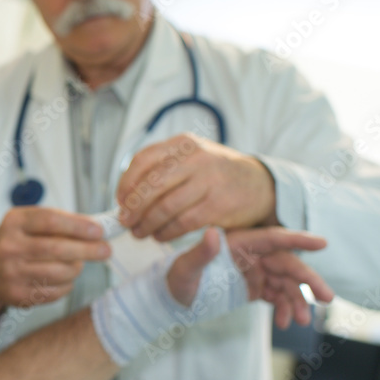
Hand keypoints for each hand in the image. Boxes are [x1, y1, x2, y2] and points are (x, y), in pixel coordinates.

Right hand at [0, 207, 109, 331]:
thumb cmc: (17, 241)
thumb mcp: (29, 222)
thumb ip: (58, 221)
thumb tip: (95, 229)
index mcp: (14, 222)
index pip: (50, 221)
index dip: (78, 226)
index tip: (99, 231)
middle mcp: (9, 247)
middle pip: (57, 249)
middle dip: (87, 250)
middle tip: (105, 250)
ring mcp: (11, 273)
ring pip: (59, 272)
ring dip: (77, 268)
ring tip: (79, 263)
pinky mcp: (17, 295)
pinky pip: (55, 291)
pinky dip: (67, 284)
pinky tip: (64, 278)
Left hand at [116, 133, 277, 241]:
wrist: (260, 185)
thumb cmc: (215, 173)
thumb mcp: (191, 157)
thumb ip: (161, 168)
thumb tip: (125, 195)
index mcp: (183, 144)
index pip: (143, 160)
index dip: (126, 183)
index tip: (119, 200)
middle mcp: (195, 158)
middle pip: (151, 185)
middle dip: (133, 207)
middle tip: (125, 222)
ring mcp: (209, 181)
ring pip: (165, 207)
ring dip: (147, 224)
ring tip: (140, 232)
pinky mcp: (219, 205)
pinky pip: (183, 223)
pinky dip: (166, 232)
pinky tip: (160, 236)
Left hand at [165, 227, 330, 326]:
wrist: (172, 299)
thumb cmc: (175, 279)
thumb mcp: (185, 268)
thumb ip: (200, 253)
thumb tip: (213, 233)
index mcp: (239, 243)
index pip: (273, 238)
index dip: (298, 240)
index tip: (323, 243)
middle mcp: (251, 254)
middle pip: (287, 263)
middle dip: (308, 281)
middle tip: (327, 298)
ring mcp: (255, 271)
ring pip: (285, 283)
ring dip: (297, 300)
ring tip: (301, 321)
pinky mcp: (255, 287)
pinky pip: (277, 296)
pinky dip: (284, 308)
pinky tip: (284, 323)